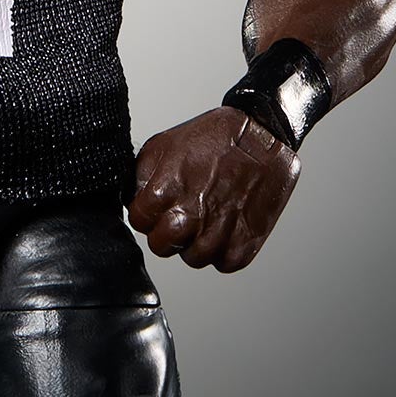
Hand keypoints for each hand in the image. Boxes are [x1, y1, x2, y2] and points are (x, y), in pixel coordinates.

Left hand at [127, 106, 299, 272]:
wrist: (262, 133)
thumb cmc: (216, 137)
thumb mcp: (165, 143)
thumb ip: (142, 176)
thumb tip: (132, 198)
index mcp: (168, 188)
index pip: (139, 221)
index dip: (146, 215)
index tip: (156, 209)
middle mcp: (192, 213)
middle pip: (161, 246)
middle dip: (165, 234)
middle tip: (178, 219)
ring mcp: (220, 230)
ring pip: (193, 259)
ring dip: (196, 243)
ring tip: (206, 219)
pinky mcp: (246, 241)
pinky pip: (224, 263)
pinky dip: (224, 250)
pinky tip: (226, 226)